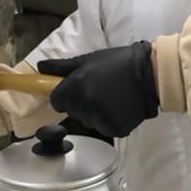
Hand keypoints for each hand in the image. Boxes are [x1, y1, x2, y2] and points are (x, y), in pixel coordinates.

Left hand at [38, 42, 158, 137]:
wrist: (150, 73)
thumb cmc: (118, 62)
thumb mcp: (89, 60)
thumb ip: (62, 67)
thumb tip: (39, 67)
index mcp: (76, 86)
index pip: (56, 101)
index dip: (64, 96)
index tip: (76, 89)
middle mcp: (85, 105)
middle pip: (73, 111)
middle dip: (81, 103)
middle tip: (99, 89)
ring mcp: (100, 119)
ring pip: (88, 121)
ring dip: (95, 112)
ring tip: (112, 97)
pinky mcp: (115, 130)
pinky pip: (104, 128)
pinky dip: (110, 121)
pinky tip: (120, 108)